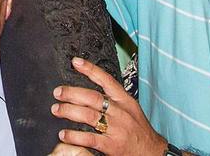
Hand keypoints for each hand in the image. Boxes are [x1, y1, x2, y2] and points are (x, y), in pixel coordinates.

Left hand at [50, 57, 166, 155]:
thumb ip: (113, 100)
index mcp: (125, 101)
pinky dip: (75, 136)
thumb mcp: (131, 110)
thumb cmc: (139, 131)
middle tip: (57, 92)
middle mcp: (121, 113)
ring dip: (69, 111)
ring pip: (89, 116)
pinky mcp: (112, 146)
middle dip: (72, 93)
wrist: (153, 152)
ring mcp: (116, 129)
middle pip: (93, 98)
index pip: (107, 80)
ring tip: (56, 109)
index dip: (91, 69)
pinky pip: (90, 138)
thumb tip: (89, 92)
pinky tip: (64, 134)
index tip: (76, 62)